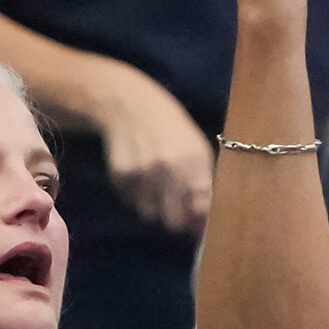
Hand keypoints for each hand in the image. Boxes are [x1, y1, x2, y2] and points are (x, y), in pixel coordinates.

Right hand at [91, 63, 214, 232]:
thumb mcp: (199, 149)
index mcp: (195, 165)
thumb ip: (205, 182)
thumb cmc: (174, 129)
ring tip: (156, 186)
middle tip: (177, 209)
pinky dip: (135, 195)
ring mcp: (143, 176)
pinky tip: (139, 174)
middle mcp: (169, 173)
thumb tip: (207, 217)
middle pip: (173, 222)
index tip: (199, 222)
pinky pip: (130, 201)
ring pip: (149, 214)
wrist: (131, 106)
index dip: (200, 222)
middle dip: (176, 220)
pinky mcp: (120, 177)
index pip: (201, 210)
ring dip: (154, 207)